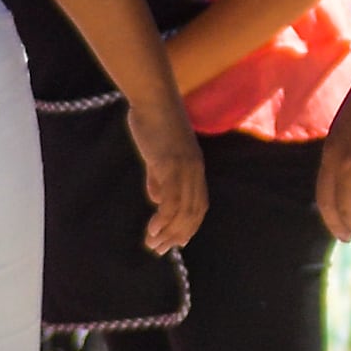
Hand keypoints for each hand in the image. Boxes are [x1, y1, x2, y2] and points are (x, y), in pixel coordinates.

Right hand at [132, 111, 207, 255]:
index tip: (177, 241)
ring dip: (169, 231)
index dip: (190, 225)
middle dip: (179, 234)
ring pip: (183, 210)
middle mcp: (195, 171)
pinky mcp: (170, 165)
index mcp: (195, 168)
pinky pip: (170, 199)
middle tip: (161, 250)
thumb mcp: (158, 155)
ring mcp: (184, 168)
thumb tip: (156, 199)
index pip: (199, 204)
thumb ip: (158, 177)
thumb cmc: (154, 124)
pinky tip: (152, 229)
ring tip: (154, 245)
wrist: (153, 100)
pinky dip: (163, 219)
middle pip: (194, 212)